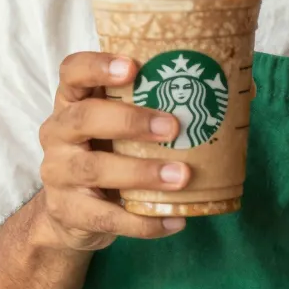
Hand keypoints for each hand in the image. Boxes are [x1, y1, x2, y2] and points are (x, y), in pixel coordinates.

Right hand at [36, 52, 191, 250]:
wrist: (72, 212)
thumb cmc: (106, 151)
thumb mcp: (117, 123)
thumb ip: (151, 103)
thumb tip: (231, 90)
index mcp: (72, 101)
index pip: (72, 71)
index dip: (98, 66)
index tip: (133, 67)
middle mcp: (57, 132)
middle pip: (84, 118)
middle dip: (130, 121)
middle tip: (172, 128)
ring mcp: (58, 173)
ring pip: (95, 169)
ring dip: (142, 172)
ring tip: (181, 176)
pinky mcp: (67, 211)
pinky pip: (106, 217)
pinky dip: (143, 222)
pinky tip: (175, 219)